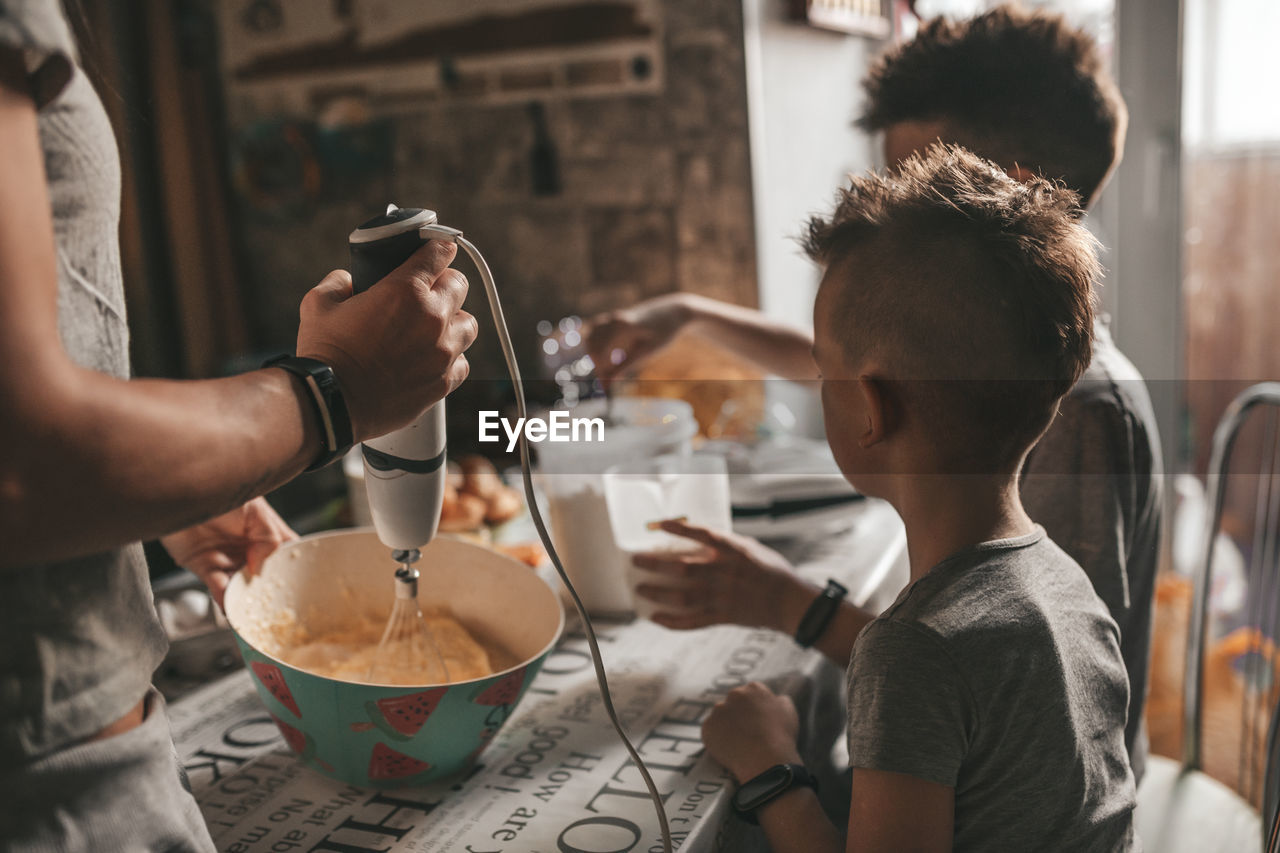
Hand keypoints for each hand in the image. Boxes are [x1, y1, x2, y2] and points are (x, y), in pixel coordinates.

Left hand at [160, 497, 295, 607]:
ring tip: (254, 611)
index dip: (296, 571)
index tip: (303, 588)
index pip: (288, 555)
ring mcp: (229, 559)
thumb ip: (268, 537)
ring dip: (248, 600)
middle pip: (266, 577)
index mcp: (268, 533)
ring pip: (242, 587)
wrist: (176, 490)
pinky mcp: (205, 567)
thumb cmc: (219, 488)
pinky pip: (217, 588)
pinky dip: (224, 599)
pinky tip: (231, 605)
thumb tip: (261, 569)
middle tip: (277, 608)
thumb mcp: (255, 509)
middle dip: (272, 593)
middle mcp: (250, 549)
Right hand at [296, 240, 477, 440]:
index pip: (440, 254)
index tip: (440, 251)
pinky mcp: (444, 382)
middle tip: (430, 292)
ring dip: (454, 322)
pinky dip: (452, 358)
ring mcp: (443, 352)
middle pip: (460, 286)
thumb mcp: (319, 304)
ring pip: (468, 325)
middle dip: (445, 284)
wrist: (332, 404)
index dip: (439, 249)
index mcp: (405, 291)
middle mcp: (433, 319)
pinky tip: (432, 359)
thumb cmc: (325, 355)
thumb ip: (338, 282)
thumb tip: (349, 280)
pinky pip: (463, 363)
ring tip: (434, 329)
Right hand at [584, 293, 694, 381]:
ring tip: (610, 368)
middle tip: (607, 380)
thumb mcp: (647, 352)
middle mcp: (613, 319)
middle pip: (591, 343)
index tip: (606, 385)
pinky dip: (598, 346)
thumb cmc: (665, 332)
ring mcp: (613, 317)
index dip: (600, 369)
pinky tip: (611, 357)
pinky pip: (597, 333)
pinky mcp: (614, 319)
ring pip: (591, 337)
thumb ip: (626, 366)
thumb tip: (609, 382)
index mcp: (622, 326)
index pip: (599, 350)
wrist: (675, 311)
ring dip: (595, 354)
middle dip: (596, 363)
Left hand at [632, 518, 809, 631]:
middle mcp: (724, 573)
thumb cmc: (773, 571)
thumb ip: (728, 544)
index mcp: (734, 552)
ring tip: (640, 589)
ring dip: (657, 592)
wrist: (791, 603)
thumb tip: (702, 537)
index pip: (702, 535)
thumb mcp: (753, 548)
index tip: (658, 525)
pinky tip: (655, 618)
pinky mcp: (722, 617)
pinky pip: (692, 621)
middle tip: (636, 561)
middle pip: (682, 567)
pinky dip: (672, 621)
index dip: (680, 529)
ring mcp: (722, 597)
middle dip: (655, 564)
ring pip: (681, 596)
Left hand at [703, 682, 801, 781]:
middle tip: (746, 733)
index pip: (750, 694)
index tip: (756, 721)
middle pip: (733, 703)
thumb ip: (780, 700)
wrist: (765, 759)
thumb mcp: (789, 712)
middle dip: (738, 715)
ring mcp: (718, 711)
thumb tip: (776, 698)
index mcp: (754, 689)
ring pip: (720, 717)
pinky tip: (729, 749)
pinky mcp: (707, 727)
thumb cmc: (780, 735)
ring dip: (725, 726)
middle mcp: (733, 695)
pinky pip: (710, 732)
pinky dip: (716, 740)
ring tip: (738, 743)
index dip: (753, 709)